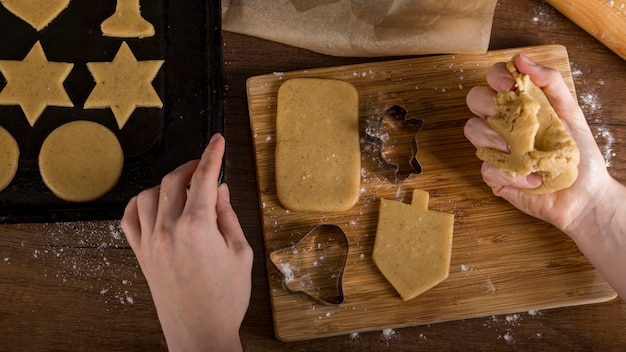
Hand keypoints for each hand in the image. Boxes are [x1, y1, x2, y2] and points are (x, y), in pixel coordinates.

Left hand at [121, 134, 252, 351]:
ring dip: (168, 183)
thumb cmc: (225, 298)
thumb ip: (228, 216)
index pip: (204, 177)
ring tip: (184, 188)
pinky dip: (140, 203)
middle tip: (205, 168)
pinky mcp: (140, 255)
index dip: (213, 154)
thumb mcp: (240, 252)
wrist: (200, 333)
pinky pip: (129, 217)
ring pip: (150, 194)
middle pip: (174, 180)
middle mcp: (168, 230)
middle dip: (191, 166)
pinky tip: (154, 203)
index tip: (218, 141)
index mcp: (197, 228)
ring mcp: (150, 242)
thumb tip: (220, 190)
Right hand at [463, 54, 613, 232]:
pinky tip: (531, 178)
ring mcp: (494, 148)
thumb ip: (549, 81)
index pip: (494, 79)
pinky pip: (486, 166)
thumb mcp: (570, 110)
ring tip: (525, 153)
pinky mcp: (493, 174)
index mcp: (518, 104)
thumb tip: (521, 59)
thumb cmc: (578, 152)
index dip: (496, 77)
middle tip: (511, 117)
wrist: (584, 194)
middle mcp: (502, 122)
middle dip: (489, 105)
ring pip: (473, 130)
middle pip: (474, 99)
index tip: (512, 86)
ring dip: (499, 140)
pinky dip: (511, 173)